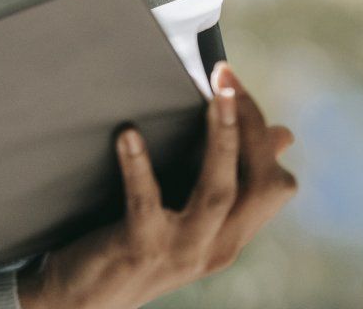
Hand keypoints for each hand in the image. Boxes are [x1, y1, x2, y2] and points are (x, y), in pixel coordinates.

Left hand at [18, 61, 298, 308]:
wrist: (79, 301)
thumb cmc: (133, 244)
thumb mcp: (188, 214)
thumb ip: (226, 178)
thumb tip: (283, 134)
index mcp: (232, 236)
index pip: (272, 181)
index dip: (258, 132)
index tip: (235, 86)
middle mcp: (217, 246)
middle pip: (258, 183)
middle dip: (247, 126)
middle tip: (227, 77)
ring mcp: (181, 251)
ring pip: (217, 192)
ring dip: (219, 139)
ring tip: (214, 95)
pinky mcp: (140, 249)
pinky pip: (146, 204)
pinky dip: (138, 167)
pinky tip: (128, 134)